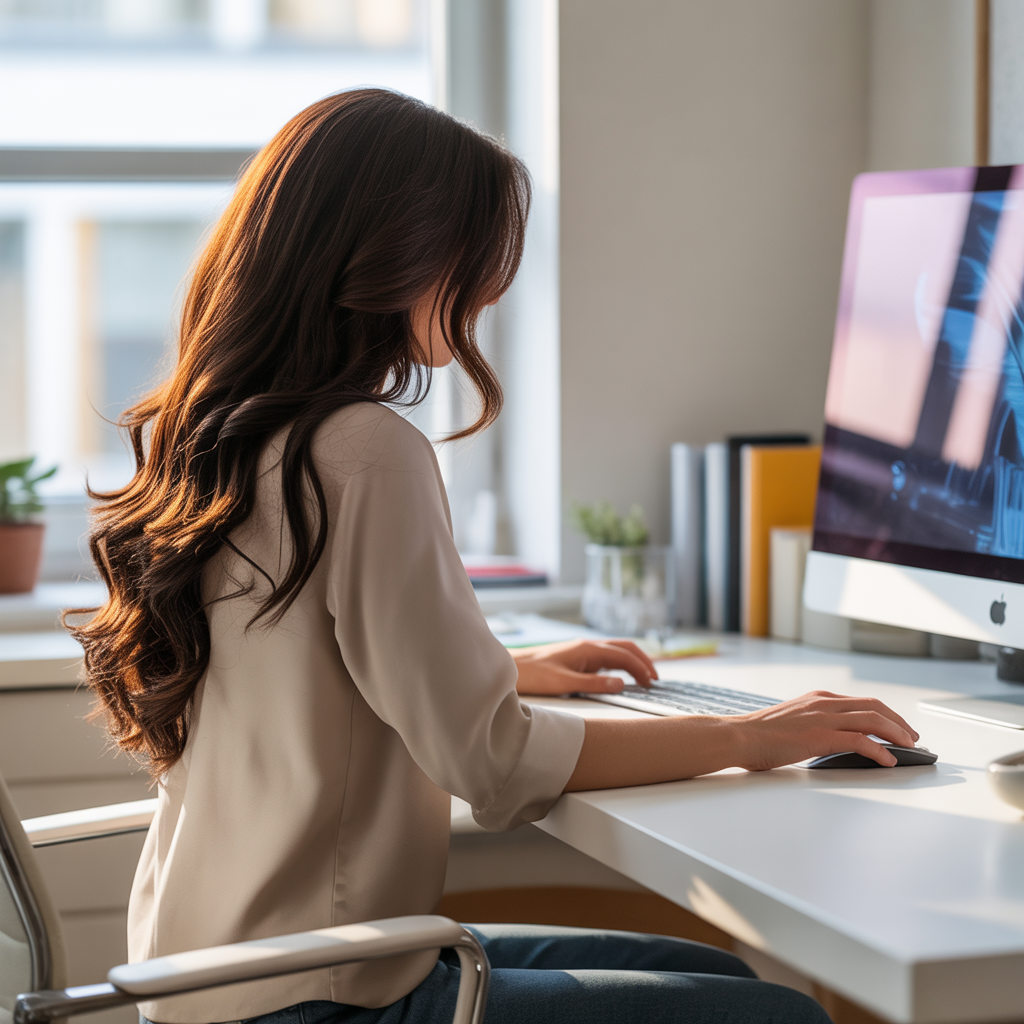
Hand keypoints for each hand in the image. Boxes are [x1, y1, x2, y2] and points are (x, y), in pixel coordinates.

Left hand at [513, 639, 657, 695]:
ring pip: (616, 650)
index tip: (652, 684)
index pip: (624, 656)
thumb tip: (622, 684)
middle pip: (625, 647)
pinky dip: (620, 663)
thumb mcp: (565, 684)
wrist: (513, 667)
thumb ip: (594, 684)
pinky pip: (606, 657)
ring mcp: (583, 650)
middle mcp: (588, 646)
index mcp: (588, 649)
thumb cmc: (535, 675)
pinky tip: (621, 675)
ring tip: (645, 677)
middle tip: (656, 678)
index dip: (642, 669)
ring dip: (633, 661)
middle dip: (643, 661)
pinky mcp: (577, 657)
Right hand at [735, 690, 920, 769]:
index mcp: (817, 698)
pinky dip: (879, 751)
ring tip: (909, 747)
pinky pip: (860, 741)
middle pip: (874, 706)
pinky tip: (888, 761)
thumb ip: (813, 723)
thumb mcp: (792, 721)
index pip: (862, 701)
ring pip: (872, 720)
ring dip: (896, 734)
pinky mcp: (820, 736)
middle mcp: (823, 703)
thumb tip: (831, 738)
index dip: (886, 713)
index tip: (898, 726)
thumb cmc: (759, 734)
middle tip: (912, 737)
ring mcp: (822, 718)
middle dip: (898, 721)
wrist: (739, 736)